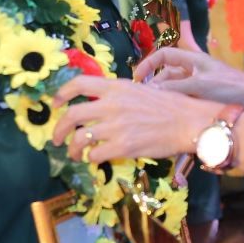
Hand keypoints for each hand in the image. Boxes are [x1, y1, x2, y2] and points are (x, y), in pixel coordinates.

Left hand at [54, 75, 211, 163]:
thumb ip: (118, 95)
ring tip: (74, 154)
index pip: (78, 84)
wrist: (189, 122)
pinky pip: (95, 154)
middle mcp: (112, 105)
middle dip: (58, 129)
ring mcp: (116, 126)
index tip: (54, 104)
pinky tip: (95, 159)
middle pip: (72, 115)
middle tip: (56, 138)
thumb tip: (98, 106)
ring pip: (80, 139)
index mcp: (116, 87)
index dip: (61, 94)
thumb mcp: (140, 90)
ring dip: (72, 149)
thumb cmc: (169, 106)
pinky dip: (91, 158)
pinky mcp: (123, 146)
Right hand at [134, 47, 243, 104]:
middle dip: (155, 85)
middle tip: (145, 101)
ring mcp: (200, 85)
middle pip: (167, 75)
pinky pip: (184, 101)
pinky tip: (170, 117)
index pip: (164, 55)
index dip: (148, 64)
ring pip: (175, 90)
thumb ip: (174, 88)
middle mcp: (195, 70)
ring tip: (155, 111)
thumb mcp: (199, 85)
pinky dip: (176, 107)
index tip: (137, 79)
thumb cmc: (230, 87)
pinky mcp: (204, 99)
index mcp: (193, 59)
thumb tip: (150, 92)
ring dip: (165, 98)